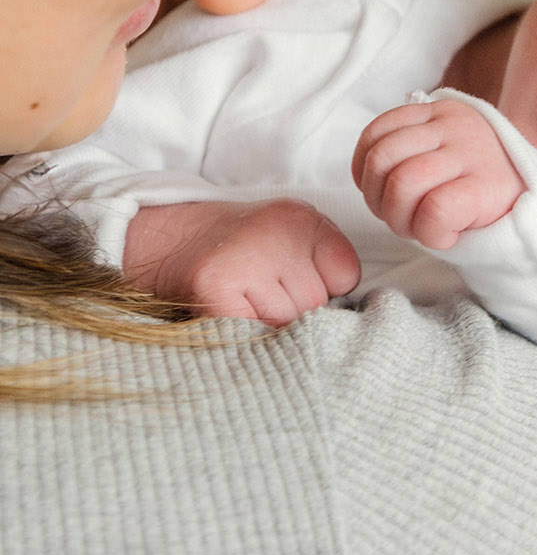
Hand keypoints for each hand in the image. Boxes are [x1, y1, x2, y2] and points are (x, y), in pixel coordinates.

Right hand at [123, 198, 360, 324]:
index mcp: (301, 218)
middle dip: (298, 311)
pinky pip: (254, 335)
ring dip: (271, 326)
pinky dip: (245, 336)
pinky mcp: (215, 290)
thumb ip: (328, 266)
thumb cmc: (242, 252)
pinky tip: (230, 313)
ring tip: (245, 301)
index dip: (325, 288)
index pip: (347, 276)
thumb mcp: (294, 240)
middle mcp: (274, 232)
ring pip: (288, 324)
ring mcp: (244, 260)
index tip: (294, 279)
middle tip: (262, 292)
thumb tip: (349, 322)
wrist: (169, 242)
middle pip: (317, 304)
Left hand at [353, 99, 524, 249]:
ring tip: (424, 229)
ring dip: (402, 221)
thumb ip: (408, 151)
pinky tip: (446, 235)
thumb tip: (367, 172)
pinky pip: (433, 209)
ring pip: (402, 183)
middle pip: (382, 160)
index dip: (366, 175)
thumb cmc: (481, 191)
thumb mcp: (445, 155)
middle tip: (404, 219)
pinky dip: (430, 233)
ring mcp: (472, 153)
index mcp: (440, 112)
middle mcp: (455, 126)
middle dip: (380, 202)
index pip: (375, 135)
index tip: (384, 196)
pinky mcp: (486, 186)